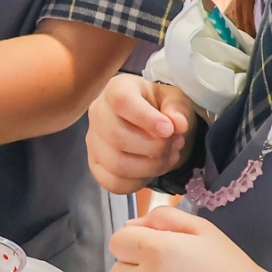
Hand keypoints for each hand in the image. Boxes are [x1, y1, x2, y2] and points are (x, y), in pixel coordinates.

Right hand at [86, 76, 194, 193]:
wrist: (152, 124)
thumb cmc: (161, 107)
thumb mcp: (176, 100)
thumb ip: (178, 109)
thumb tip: (178, 124)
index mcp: (116, 89)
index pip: (121, 101)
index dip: (146, 118)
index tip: (169, 130)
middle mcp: (97, 113)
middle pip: (117, 136)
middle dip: (154, 147)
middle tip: (175, 144)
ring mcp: (93, 141)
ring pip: (116, 164)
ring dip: (150, 166)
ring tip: (168, 156)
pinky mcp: (95, 165)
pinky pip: (114, 183)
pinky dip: (139, 181)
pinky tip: (151, 169)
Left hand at [109, 206, 271, 271]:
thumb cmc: (229, 267)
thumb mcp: (202, 229)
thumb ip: (163, 218)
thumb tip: (131, 224)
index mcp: (156, 250)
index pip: (118, 240)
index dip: (135, 240)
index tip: (155, 247)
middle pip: (116, 267)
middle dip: (134, 265)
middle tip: (164, 268)